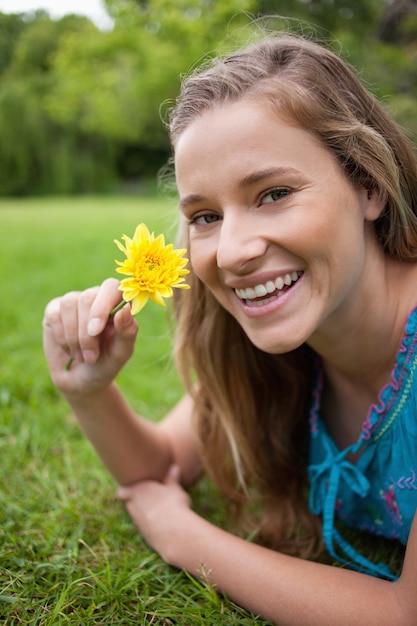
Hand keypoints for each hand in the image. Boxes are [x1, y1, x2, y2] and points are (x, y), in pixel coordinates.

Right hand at [43, 278, 137, 395]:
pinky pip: (54, 314)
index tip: (97, 331)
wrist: (83, 380)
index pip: (111, 287)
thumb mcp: (121, 353)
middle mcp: (96, 298)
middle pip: (87, 298)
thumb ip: (127, 331)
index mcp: (117, 303)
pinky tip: (70, 350)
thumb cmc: (107, 364)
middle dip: (86, 332)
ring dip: (74, 337)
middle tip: (91, 356)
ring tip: (82, 357)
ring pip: (69, 304)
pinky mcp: (55, 310)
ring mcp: (74, 302)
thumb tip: (125, 309)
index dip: (102, 306)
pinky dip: (61, 337)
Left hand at [117, 465, 192, 563]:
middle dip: (135, 501)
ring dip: (144, 513)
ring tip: (158, 509)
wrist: (173, 531)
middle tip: (148, 497)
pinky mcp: (144, 535)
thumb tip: (174, 467)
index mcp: (137, 491)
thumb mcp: (175, 488)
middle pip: (128, 503)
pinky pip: (144, 527)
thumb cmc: (173, 504)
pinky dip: (150, 524)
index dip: (126, 490)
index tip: (133, 487)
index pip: (122, 491)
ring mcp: (137, 522)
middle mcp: (133, 507)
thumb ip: (172, 478)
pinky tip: (163, 522)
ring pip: (136, 516)